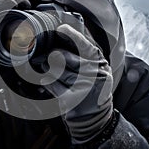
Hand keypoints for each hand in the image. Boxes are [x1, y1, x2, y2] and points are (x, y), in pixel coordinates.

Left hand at [41, 24, 113, 143]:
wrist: (93, 119)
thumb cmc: (93, 91)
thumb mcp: (97, 71)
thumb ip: (85, 56)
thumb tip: (65, 38)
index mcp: (101, 66)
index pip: (87, 47)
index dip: (74, 36)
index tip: (62, 28)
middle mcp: (95, 76)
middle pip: (66, 58)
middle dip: (53, 55)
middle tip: (48, 55)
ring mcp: (83, 88)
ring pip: (56, 70)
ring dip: (48, 68)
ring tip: (48, 68)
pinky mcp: (70, 100)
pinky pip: (52, 84)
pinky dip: (47, 81)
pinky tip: (49, 81)